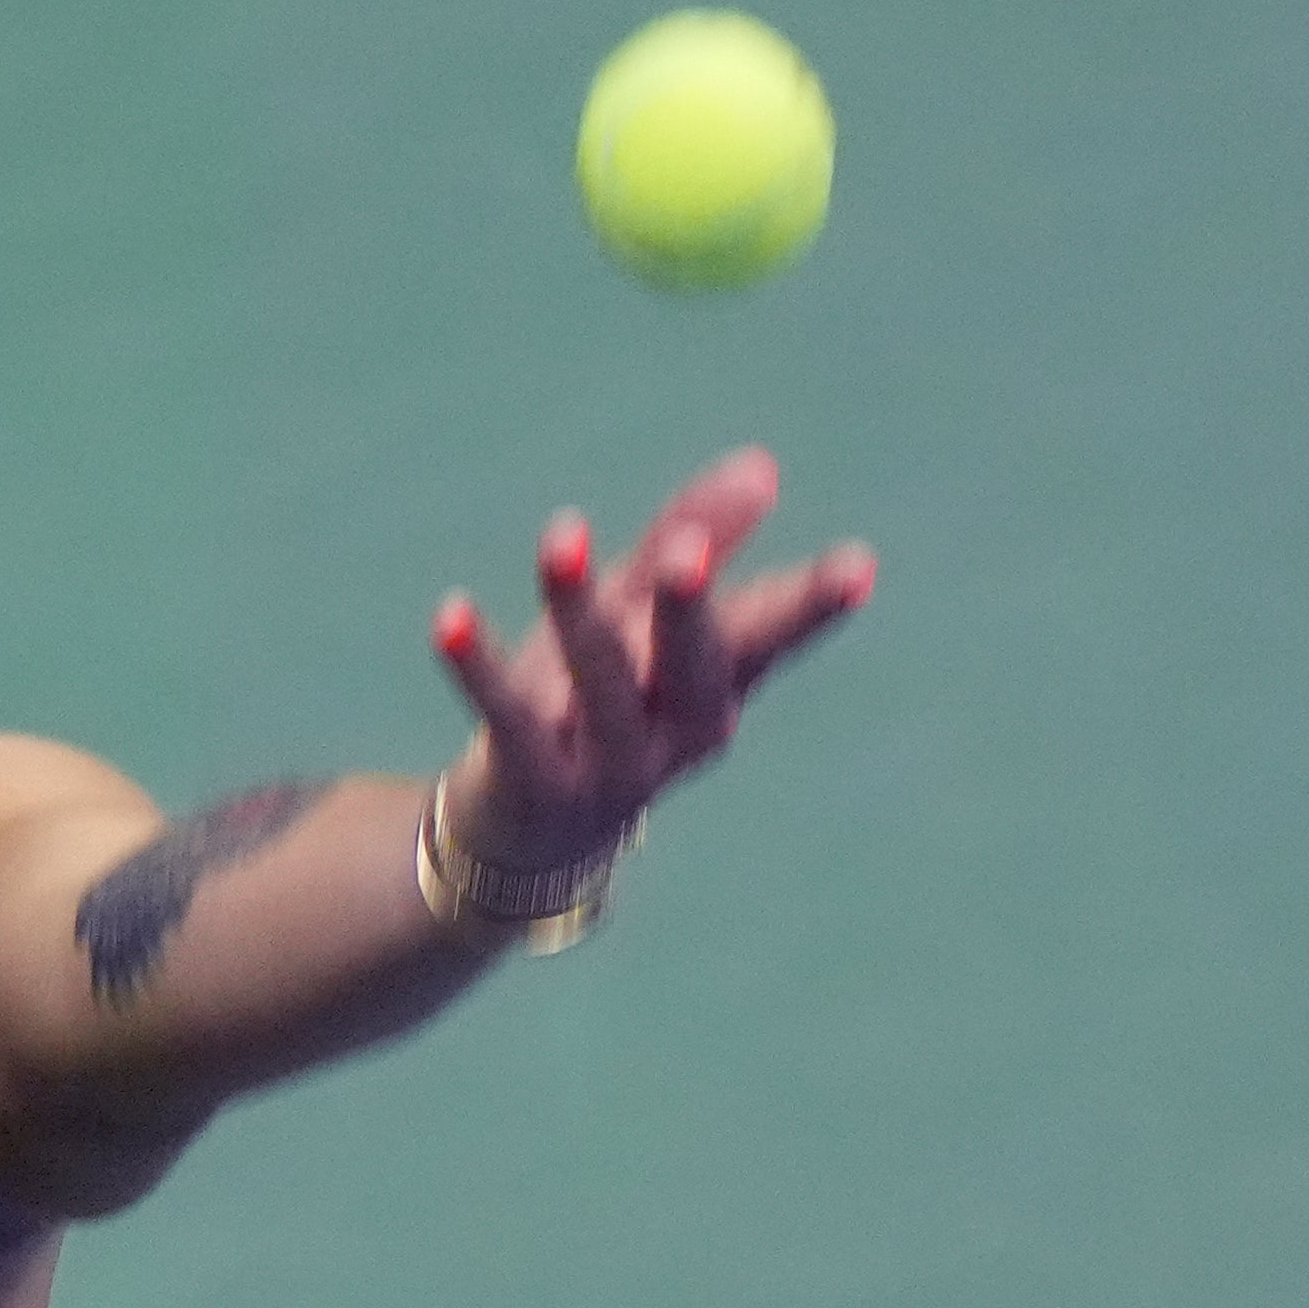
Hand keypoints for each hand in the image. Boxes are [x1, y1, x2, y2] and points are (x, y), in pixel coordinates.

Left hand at [429, 446, 872, 869]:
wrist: (530, 842)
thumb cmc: (597, 705)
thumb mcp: (641, 622)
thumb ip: (694, 543)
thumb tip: (761, 465)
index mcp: (717, 690)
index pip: (769, 639)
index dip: (812, 606)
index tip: (860, 566)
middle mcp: (677, 735)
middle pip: (694, 671)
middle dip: (688, 610)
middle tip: (685, 550)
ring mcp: (611, 770)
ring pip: (599, 686)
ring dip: (579, 609)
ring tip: (563, 533)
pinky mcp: (536, 786)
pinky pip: (507, 721)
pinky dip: (476, 667)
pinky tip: (448, 613)